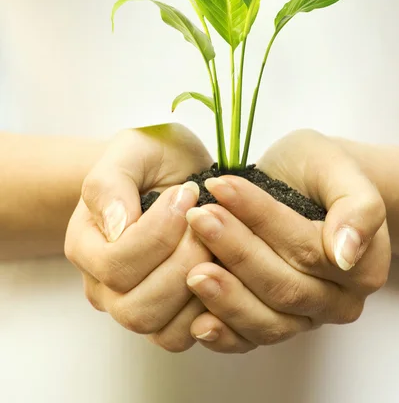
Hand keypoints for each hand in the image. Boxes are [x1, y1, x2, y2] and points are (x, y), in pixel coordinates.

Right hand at [65, 123, 212, 351]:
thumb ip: (111, 184)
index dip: (158, 234)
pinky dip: (211, 311)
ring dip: (200, 288)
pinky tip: (225, 269)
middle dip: (182, 263)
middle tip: (208, 221)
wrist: (175, 170)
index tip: (187, 193)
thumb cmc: (151, 158)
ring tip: (216, 242)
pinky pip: (186, 335)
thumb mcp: (131, 150)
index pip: (115, 265)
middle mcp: (105, 286)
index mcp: (87, 246)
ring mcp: (136, 305)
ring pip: (162, 331)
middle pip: (136, 308)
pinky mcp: (170, 316)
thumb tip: (116, 226)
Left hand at [184, 129, 390, 353]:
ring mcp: (307, 318)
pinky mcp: (278, 325)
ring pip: (267, 320)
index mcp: (364, 265)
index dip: (262, 219)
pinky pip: (252, 340)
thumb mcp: (338, 167)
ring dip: (226, 296)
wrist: (305, 186)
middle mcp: (339, 301)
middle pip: (284, 285)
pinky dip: (224, 335)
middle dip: (236, 251)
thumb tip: (345, 254)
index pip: (307, 247)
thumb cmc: (319, 171)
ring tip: (192, 268)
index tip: (222, 187)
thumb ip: (358, 206)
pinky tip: (197, 322)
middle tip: (198, 218)